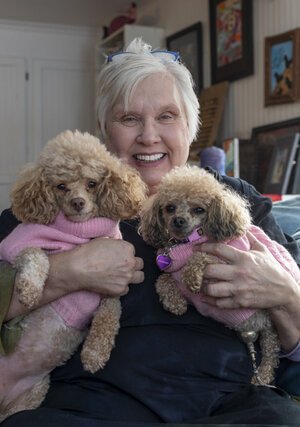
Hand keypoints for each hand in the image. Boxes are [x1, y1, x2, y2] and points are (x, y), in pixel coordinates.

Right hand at [6, 238, 143, 320]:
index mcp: (128, 249)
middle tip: (122, 266)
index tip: (118, 257)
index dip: (125, 255)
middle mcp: (130, 263)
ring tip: (122, 276)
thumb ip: (116, 245)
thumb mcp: (104, 241)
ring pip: (139, 277)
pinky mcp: (120, 290)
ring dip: (132, 276)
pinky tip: (111, 283)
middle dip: (133, 265)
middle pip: (140, 264)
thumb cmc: (88, 252)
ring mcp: (127, 277)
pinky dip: (121, 287)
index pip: (133, 252)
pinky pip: (126, 289)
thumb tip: (118, 247)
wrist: (77, 268)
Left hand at [196, 231, 298, 309]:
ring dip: (203, 286)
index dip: (204, 247)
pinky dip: (210, 300)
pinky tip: (206, 297)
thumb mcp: (263, 251)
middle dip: (200, 269)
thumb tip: (244, 227)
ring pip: (211, 289)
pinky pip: (219, 303)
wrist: (283, 292)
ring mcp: (238, 289)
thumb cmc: (271, 270)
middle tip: (196, 269)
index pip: (218, 249)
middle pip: (210, 270)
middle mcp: (239, 273)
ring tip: (200, 283)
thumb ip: (251, 239)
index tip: (196, 248)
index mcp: (243, 258)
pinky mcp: (239, 301)